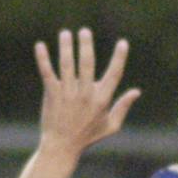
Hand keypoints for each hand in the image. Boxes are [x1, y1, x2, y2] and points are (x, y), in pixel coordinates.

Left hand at [35, 28, 140, 158]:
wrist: (63, 146)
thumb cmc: (88, 136)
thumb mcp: (111, 126)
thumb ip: (123, 107)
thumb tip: (136, 91)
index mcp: (102, 100)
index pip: (114, 75)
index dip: (119, 58)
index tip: (123, 43)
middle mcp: (85, 95)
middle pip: (87, 64)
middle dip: (86, 46)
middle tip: (85, 31)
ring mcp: (68, 94)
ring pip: (67, 65)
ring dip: (66, 47)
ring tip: (65, 33)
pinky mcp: (52, 94)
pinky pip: (47, 73)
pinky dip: (43, 59)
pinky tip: (40, 45)